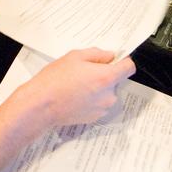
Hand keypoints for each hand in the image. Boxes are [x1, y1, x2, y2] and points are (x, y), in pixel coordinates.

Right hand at [15, 48, 135, 127]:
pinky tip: (75, 95)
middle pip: (116, 80)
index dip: (123, 61)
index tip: (115, 59)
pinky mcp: (94, 118)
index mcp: (106, 77)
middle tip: (84, 71)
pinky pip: (99, 104)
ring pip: (106, 93)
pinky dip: (91, 99)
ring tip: (77, 85)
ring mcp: (102, 108)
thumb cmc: (55, 80)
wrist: (41, 105)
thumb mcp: (75, 56)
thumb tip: (109, 56)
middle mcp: (108, 95)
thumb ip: (97, 54)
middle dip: (104, 74)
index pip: (129, 68)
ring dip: (97, 88)